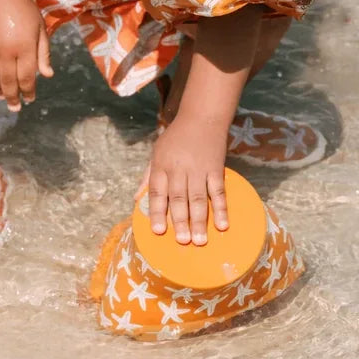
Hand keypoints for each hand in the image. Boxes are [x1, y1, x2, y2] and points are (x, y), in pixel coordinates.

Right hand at [0, 0, 52, 110]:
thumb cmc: (23, 7)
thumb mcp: (39, 28)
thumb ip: (43, 53)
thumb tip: (48, 75)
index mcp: (25, 47)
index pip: (27, 78)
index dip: (29, 92)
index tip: (30, 99)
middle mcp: (6, 51)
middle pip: (9, 83)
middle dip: (13, 98)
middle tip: (15, 108)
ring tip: (3, 97)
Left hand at [137, 117, 228, 244]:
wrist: (202, 117)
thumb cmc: (176, 137)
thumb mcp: (157, 152)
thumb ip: (148, 176)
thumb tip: (136, 199)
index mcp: (161, 165)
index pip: (157, 192)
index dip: (157, 212)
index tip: (158, 231)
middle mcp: (179, 168)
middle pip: (178, 198)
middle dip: (180, 221)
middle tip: (183, 242)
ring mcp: (199, 169)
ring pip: (198, 198)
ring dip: (199, 220)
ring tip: (200, 241)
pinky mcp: (216, 168)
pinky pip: (218, 191)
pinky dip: (220, 208)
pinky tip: (222, 225)